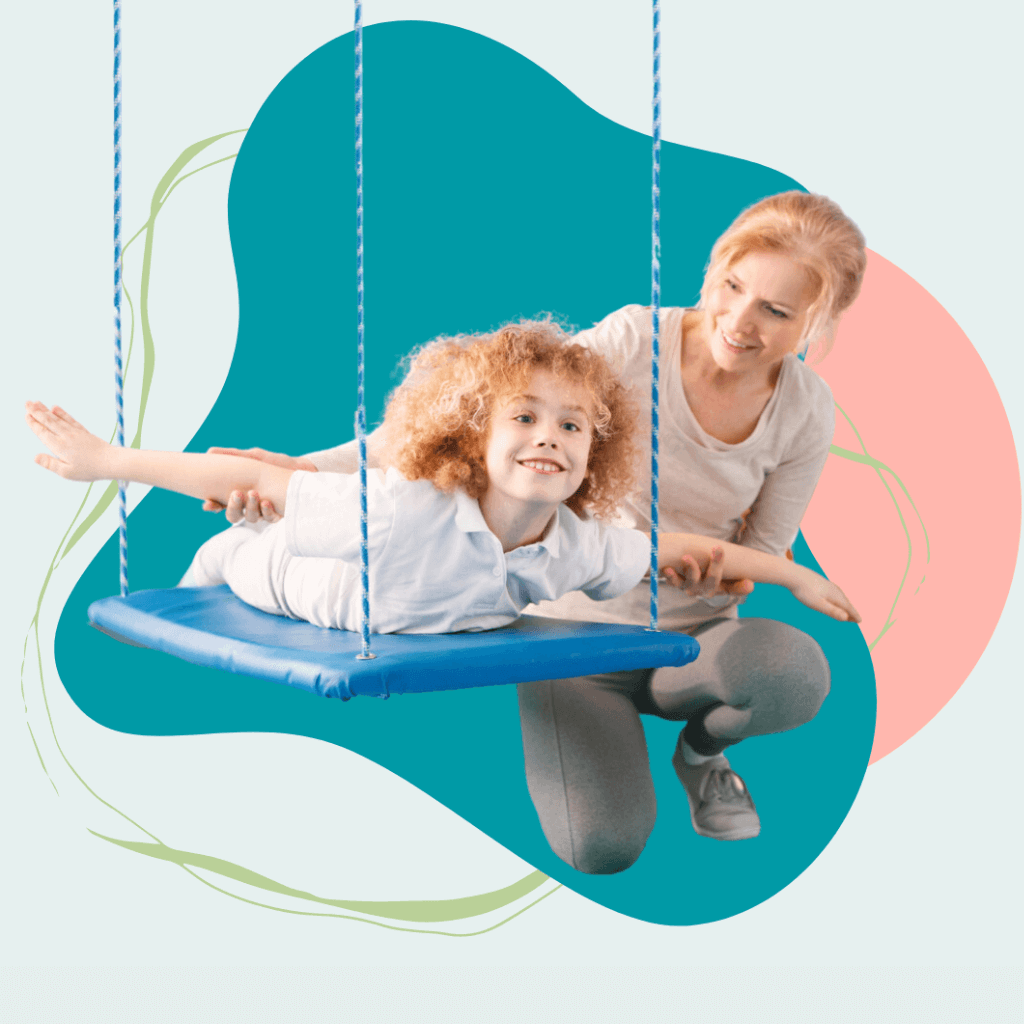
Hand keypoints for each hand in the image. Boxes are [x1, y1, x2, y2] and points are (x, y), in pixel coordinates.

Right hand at [26, 402, 110, 480]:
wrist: (110, 461)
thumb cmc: (89, 470)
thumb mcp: (67, 472)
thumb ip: (50, 464)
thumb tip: (34, 456)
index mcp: (59, 446)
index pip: (43, 432)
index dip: (34, 423)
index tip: (26, 415)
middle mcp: (66, 436)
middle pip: (48, 422)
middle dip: (36, 412)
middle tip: (26, 402)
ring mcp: (75, 433)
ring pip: (57, 419)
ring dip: (45, 410)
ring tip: (36, 402)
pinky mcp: (83, 432)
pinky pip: (70, 420)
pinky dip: (62, 413)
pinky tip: (55, 407)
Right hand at [200, 448, 315, 522]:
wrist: (299, 469)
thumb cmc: (274, 463)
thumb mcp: (254, 457)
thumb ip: (233, 455)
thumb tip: (210, 451)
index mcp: (239, 494)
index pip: (220, 504)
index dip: (212, 506)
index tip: (208, 503)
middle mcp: (248, 506)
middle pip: (233, 515)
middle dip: (233, 507)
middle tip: (236, 494)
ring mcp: (262, 511)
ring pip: (250, 518)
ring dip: (250, 507)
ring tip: (253, 493)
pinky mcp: (277, 514)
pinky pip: (270, 519)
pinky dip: (267, 512)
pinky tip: (267, 502)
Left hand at [664, 546, 754, 599]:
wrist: (686, 576)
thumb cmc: (710, 575)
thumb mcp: (725, 579)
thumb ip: (738, 583)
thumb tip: (750, 585)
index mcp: (719, 588)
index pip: (732, 588)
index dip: (740, 588)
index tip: (749, 583)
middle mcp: (704, 590)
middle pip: (712, 580)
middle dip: (716, 565)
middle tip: (718, 548)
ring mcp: (689, 587)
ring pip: (691, 582)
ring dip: (689, 569)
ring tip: (687, 557)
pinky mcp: (677, 582)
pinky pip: (673, 581)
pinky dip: (670, 576)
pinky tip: (667, 568)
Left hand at [790, 567, 861, 622]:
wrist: (792, 574)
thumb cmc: (804, 591)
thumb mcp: (817, 604)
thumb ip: (832, 611)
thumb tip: (846, 618)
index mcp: (834, 595)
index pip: (848, 607)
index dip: (854, 615)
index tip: (860, 621)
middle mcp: (833, 589)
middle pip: (845, 602)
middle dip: (851, 610)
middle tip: (856, 619)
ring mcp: (827, 584)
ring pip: (839, 595)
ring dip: (844, 604)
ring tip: (846, 610)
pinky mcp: (820, 582)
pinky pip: (833, 591)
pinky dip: (837, 597)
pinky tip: (832, 596)